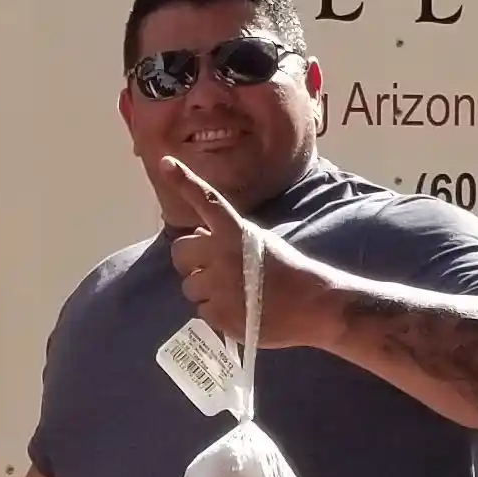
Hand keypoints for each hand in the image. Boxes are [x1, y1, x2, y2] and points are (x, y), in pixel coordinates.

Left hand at [153, 156, 332, 350]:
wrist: (312, 303)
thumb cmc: (288, 270)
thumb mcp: (259, 242)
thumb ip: (227, 237)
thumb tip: (199, 236)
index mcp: (234, 231)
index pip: (206, 201)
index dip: (184, 181)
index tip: (165, 163)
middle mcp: (221, 254)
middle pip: (180, 253)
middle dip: (191, 261)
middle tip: (210, 269)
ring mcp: (217, 285)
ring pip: (189, 286)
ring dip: (204, 289)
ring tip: (231, 293)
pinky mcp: (219, 313)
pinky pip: (202, 311)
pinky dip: (216, 312)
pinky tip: (237, 310)